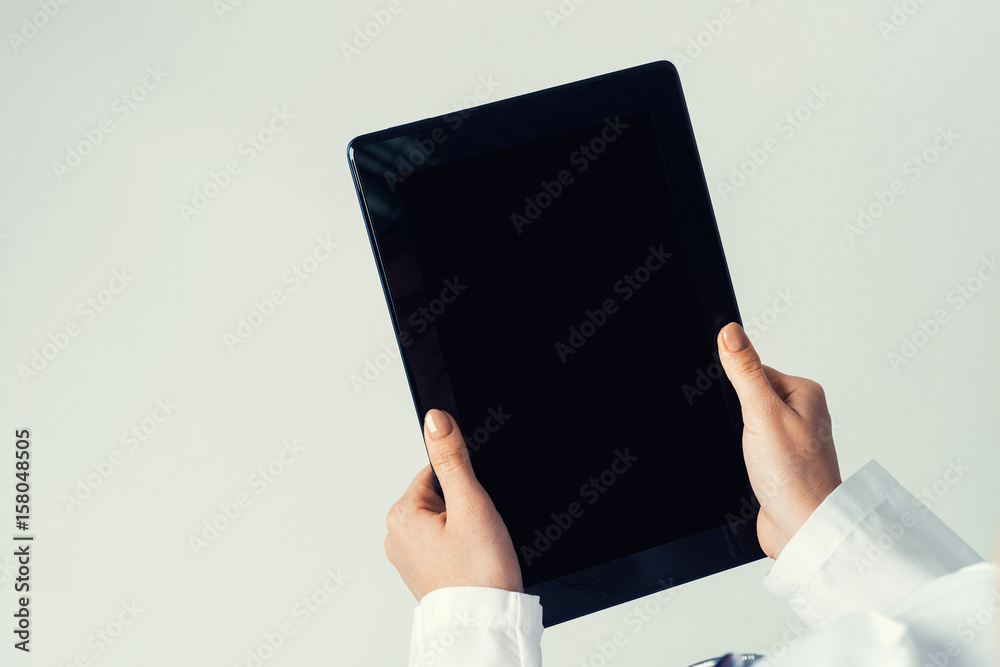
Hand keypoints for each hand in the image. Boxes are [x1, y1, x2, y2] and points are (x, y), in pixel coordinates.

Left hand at [384, 408, 522, 600]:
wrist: (485, 624)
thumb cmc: (479, 573)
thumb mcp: (470, 503)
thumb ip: (452, 458)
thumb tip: (436, 419)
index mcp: (401, 515)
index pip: (436, 473)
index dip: (465, 487)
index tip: (474, 512)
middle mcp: (396, 536)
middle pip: (442, 496)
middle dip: (466, 510)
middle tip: (478, 535)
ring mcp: (408, 557)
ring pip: (446, 521)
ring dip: (466, 531)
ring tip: (476, 553)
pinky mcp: (424, 572)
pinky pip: (446, 545)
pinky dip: (463, 550)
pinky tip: (473, 564)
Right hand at [717, 322, 841, 559]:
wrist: (803, 531)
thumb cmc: (795, 477)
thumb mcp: (762, 415)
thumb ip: (744, 372)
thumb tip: (730, 331)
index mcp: (805, 392)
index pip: (755, 370)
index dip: (737, 390)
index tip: (741, 413)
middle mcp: (802, 412)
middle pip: (749, 396)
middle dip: (737, 416)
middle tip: (750, 439)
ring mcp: (792, 438)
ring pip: (747, 423)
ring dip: (739, 438)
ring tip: (755, 457)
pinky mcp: (780, 461)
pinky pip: (751, 445)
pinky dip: (743, 454)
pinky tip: (751, 468)